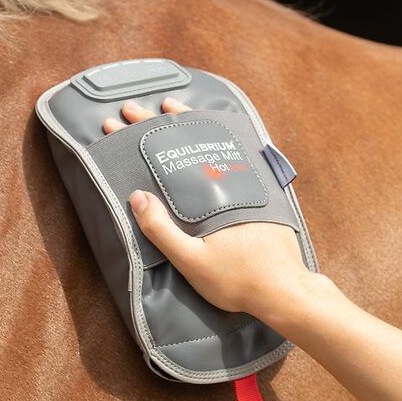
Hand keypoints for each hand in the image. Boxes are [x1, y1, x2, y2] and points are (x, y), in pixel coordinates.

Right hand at [104, 98, 329, 329]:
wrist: (287, 291)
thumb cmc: (238, 280)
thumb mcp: (192, 261)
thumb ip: (162, 230)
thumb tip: (137, 196)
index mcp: (212, 191)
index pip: (167, 152)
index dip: (139, 135)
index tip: (115, 122)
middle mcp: (232, 178)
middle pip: (189, 138)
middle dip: (156, 122)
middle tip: (131, 109)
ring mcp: (250, 182)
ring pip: (213, 140)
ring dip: (188, 122)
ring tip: (169, 109)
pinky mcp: (262, 192)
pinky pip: (234, 154)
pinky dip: (217, 139)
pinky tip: (209, 136)